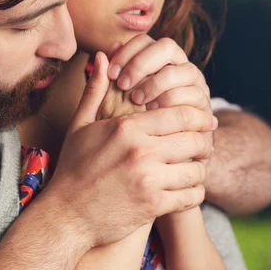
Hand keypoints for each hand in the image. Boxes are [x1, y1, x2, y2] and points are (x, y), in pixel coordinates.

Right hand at [46, 52, 211, 247]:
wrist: (66, 214)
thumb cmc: (74, 167)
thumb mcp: (80, 125)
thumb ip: (94, 89)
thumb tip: (100, 56)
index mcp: (128, 128)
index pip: (181, 113)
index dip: (197, 117)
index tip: (200, 122)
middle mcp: (141, 151)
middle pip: (196, 139)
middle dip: (204, 142)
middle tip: (202, 146)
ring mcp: (149, 180)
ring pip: (198, 169)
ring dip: (199, 168)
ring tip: (193, 167)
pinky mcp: (154, 206)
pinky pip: (193, 196)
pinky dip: (194, 193)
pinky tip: (185, 189)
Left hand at [107, 35, 212, 123]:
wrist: (155, 164)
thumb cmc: (128, 132)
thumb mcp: (110, 107)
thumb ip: (104, 82)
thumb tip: (101, 55)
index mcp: (156, 62)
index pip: (145, 41)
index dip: (128, 52)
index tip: (111, 73)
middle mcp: (178, 68)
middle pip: (167, 47)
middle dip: (142, 63)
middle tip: (123, 85)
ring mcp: (195, 86)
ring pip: (183, 69)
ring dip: (157, 82)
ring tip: (138, 100)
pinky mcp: (205, 107)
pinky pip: (194, 94)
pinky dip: (173, 101)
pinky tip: (154, 112)